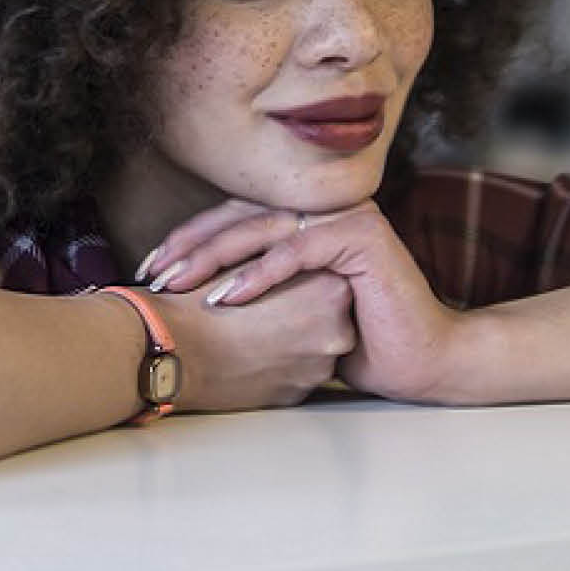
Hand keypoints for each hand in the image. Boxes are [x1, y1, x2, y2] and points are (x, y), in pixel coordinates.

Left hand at [147, 198, 471, 403]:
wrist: (419, 362)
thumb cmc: (354, 343)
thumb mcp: (291, 310)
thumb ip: (256, 287)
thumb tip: (187, 292)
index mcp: (305, 218)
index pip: (235, 218)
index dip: (189, 240)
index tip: (150, 268)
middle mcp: (323, 208)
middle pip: (242, 217)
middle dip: (191, 245)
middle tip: (153, 273)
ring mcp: (345, 216)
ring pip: (264, 228)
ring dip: (215, 256)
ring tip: (178, 283)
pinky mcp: (362, 235)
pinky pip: (298, 249)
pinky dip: (260, 272)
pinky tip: (227, 296)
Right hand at [153, 271, 356, 412]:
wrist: (170, 351)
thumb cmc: (202, 299)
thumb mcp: (247, 259)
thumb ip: (282, 255)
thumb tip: (294, 255)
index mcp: (330, 290)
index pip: (330, 274)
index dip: (296, 273)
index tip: (272, 277)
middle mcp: (337, 332)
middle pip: (328, 312)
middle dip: (298, 306)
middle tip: (261, 301)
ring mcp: (318, 369)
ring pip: (312, 344)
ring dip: (288, 334)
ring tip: (248, 326)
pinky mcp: (297, 394)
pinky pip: (295, 370)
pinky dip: (276, 360)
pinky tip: (247, 349)